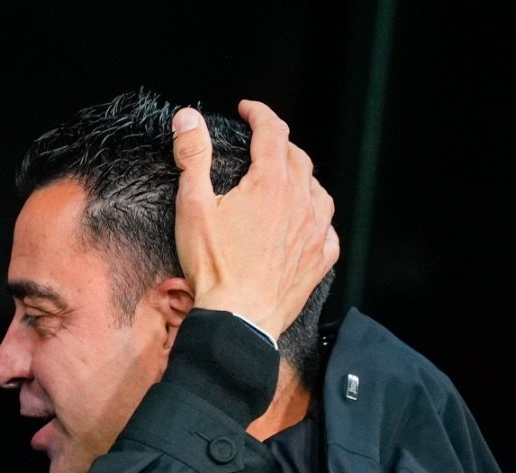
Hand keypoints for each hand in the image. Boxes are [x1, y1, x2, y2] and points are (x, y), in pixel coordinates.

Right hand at [171, 101, 338, 337]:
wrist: (238, 318)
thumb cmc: (215, 267)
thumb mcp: (193, 206)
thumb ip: (193, 156)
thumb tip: (188, 119)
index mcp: (270, 183)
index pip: (272, 131)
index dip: (259, 114)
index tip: (248, 110)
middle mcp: (300, 202)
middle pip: (297, 157)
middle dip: (279, 143)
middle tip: (261, 144)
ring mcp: (314, 232)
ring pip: (318, 190)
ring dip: (303, 178)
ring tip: (288, 180)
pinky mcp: (318, 260)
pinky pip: (328, 230)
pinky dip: (318, 219)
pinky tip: (307, 224)